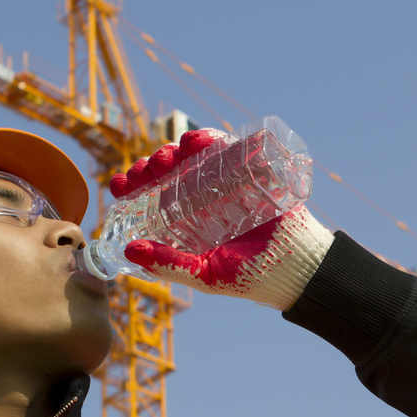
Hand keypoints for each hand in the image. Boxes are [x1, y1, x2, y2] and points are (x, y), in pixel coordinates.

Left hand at [112, 130, 333, 309]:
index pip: (152, 197)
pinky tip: (194, 142)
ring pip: (192, 157)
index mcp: (186, 221)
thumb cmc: (251, 276)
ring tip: (169, 156)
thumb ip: (169, 265)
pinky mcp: (251, 169)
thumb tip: (129, 250)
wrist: (298, 267)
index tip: (118, 184)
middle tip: (146, 170)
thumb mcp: (205, 275)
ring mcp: (227, 181)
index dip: (133, 186)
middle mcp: (202, 198)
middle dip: (151, 166)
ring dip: (175, 150)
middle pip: (169, 172)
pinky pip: (227, 147)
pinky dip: (209, 139)